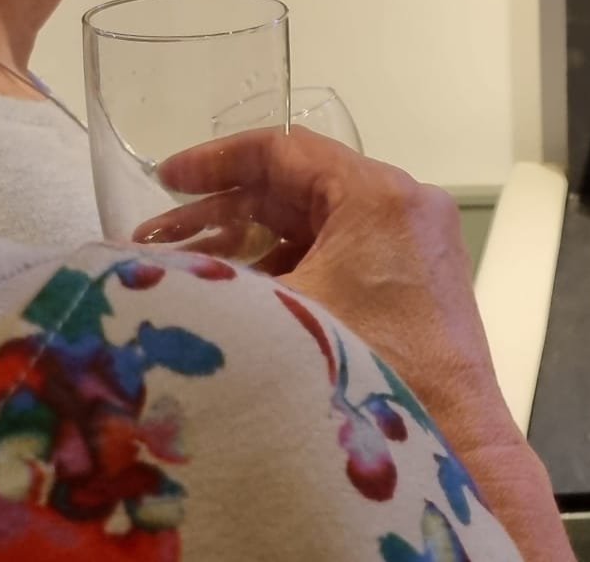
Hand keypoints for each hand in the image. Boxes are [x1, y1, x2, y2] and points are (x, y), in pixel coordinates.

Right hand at [133, 130, 573, 560]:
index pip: (285, 149)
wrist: (447, 440)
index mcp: (379, 196)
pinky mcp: (418, 280)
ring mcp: (418, 243)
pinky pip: (346, 252)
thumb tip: (142, 274)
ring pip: (320, 222)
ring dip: (255, 242)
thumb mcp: (275, 314)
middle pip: (300, 185)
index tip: (164, 179)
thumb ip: (212, 281)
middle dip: (225, 208)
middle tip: (159, 237)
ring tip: (188, 271)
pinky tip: (243, 297)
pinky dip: (293, 266)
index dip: (215, 160)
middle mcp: (407, 206)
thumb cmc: (366, 373)